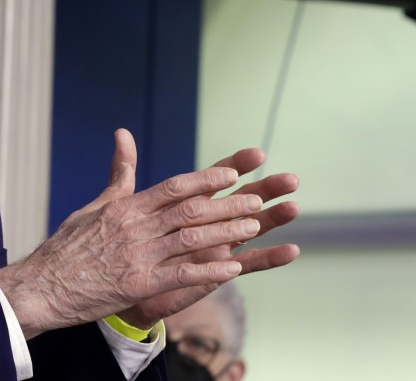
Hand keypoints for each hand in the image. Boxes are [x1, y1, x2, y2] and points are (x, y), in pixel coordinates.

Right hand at [0, 130, 265, 338]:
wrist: (42, 286)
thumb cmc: (66, 247)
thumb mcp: (93, 207)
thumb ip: (119, 176)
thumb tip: (124, 135)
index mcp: (124, 207)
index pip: (174, 187)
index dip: (206, 179)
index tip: (233, 173)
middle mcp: (133, 227)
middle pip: (189, 210)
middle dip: (227, 203)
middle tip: (256, 199)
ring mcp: (136, 256)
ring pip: (190, 238)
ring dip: (225, 232)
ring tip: (253, 226)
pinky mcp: (137, 285)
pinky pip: (180, 274)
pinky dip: (208, 269)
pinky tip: (233, 267)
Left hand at [118, 146, 299, 327]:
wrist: (121, 284)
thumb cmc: (128, 242)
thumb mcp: (125, 204)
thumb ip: (126, 170)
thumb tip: (120, 131)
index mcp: (189, 204)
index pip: (216, 180)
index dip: (235, 166)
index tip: (257, 153)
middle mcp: (207, 223)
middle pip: (240, 201)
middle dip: (265, 190)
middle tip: (290, 179)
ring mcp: (214, 247)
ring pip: (250, 230)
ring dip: (272, 220)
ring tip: (294, 207)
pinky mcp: (215, 272)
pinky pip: (245, 265)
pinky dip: (268, 259)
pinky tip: (291, 251)